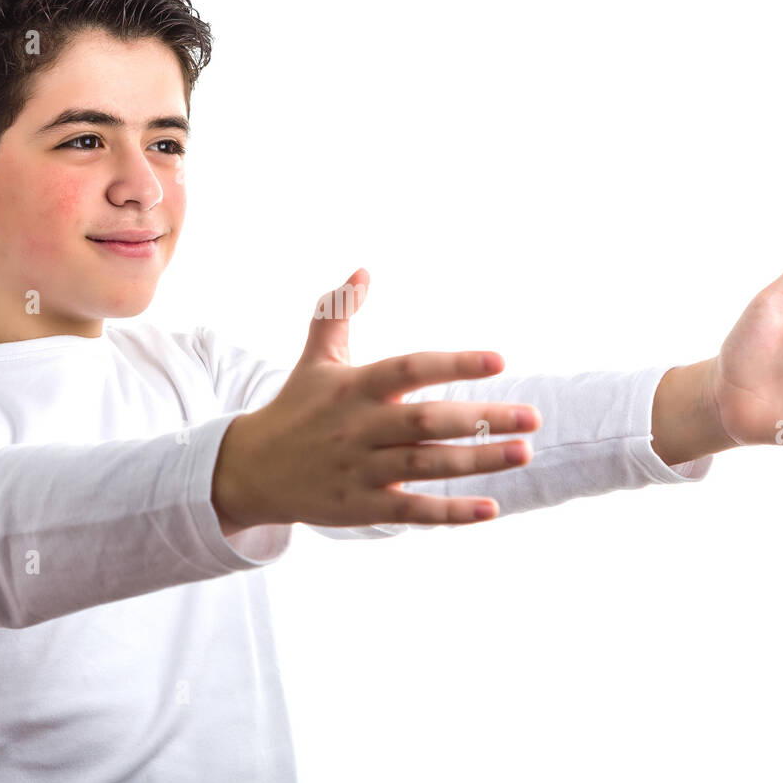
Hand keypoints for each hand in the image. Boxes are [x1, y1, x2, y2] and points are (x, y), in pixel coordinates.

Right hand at [212, 268, 543, 528]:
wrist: (249, 472)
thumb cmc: (294, 409)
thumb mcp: (315, 360)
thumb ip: (337, 313)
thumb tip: (362, 269)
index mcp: (353, 387)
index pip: (409, 369)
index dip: (453, 363)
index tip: (500, 359)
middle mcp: (359, 428)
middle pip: (426, 422)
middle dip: (482, 418)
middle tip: (533, 417)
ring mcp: (360, 470)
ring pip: (426, 466)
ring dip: (478, 461)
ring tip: (524, 452)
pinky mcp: (362, 508)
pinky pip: (412, 511)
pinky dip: (451, 512)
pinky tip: (491, 508)